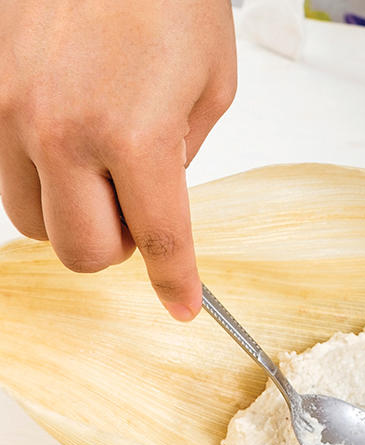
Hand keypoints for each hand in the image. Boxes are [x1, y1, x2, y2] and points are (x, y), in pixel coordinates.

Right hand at [0, 0, 236, 319]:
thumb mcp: (210, 85)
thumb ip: (182, 156)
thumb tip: (157, 198)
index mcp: (133, 135)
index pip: (158, 241)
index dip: (174, 282)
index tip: (182, 304)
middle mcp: (59, 131)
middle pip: (80, 251)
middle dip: (118, 245)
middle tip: (141, 208)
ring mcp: (10, 110)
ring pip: (31, 223)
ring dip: (73, 216)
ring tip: (103, 173)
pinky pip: (3, 172)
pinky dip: (39, 178)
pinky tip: (69, 145)